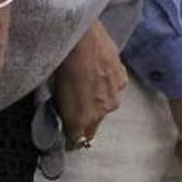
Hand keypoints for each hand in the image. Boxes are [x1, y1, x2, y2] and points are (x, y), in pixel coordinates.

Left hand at [53, 20, 126, 147]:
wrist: (84, 42)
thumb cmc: (65, 67)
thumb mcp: (58, 96)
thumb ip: (67, 115)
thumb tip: (71, 126)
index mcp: (84, 119)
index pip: (81, 139)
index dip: (74, 137)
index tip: (70, 132)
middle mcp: (104, 112)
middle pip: (95, 121)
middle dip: (87, 116)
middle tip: (76, 101)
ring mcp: (115, 95)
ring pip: (106, 104)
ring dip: (98, 99)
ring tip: (87, 82)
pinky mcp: (123, 80)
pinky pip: (114, 88)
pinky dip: (108, 84)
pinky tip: (98, 72)